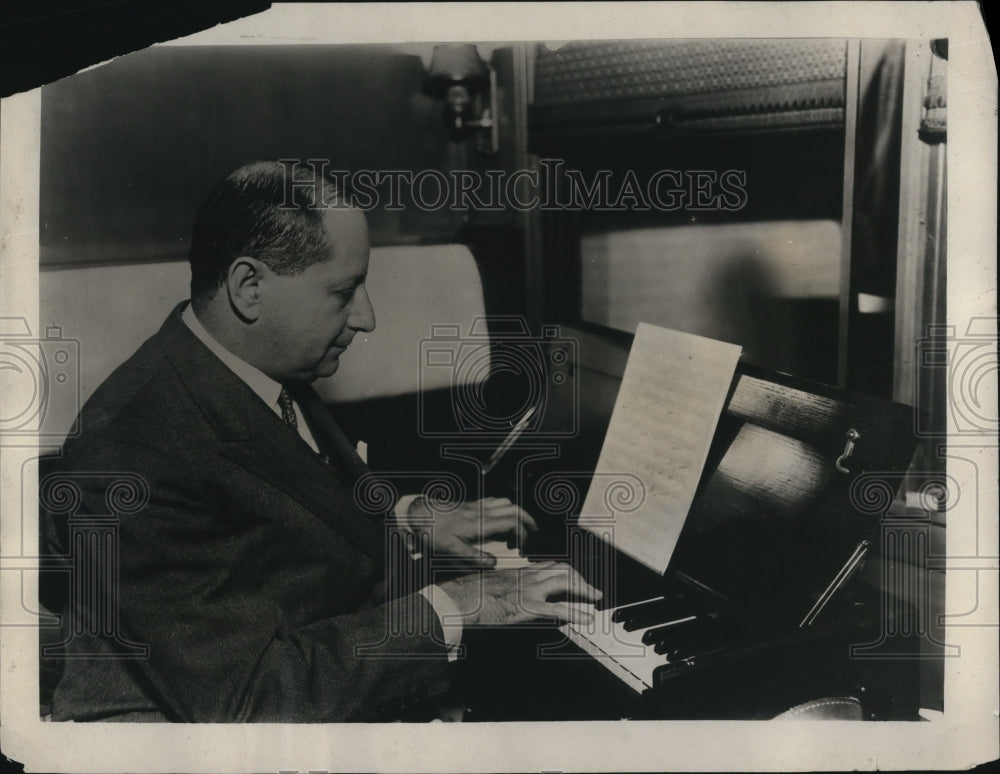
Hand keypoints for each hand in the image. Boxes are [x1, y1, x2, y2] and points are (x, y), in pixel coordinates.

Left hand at [406, 496, 536, 567]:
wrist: (420, 514)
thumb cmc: (434, 533)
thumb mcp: (451, 551)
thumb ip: (474, 558)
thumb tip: (494, 564)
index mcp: (480, 524)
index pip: (511, 523)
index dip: (522, 534)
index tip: (520, 547)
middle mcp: (482, 512)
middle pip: (514, 509)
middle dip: (528, 521)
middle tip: (532, 534)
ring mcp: (477, 506)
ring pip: (506, 503)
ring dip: (517, 514)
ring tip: (518, 529)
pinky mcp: (472, 504)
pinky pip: (494, 501)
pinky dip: (504, 509)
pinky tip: (500, 520)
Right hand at [438, 562, 601, 626]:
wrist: (457, 599)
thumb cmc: (468, 594)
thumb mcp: (490, 585)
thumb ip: (504, 586)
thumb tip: (511, 594)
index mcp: (518, 571)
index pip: (549, 565)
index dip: (566, 572)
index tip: (576, 578)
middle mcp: (526, 576)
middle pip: (562, 570)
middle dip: (580, 579)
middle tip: (592, 590)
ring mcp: (528, 590)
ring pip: (564, 582)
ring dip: (583, 590)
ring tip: (595, 599)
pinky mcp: (526, 607)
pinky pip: (557, 609)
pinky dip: (575, 612)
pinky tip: (586, 618)